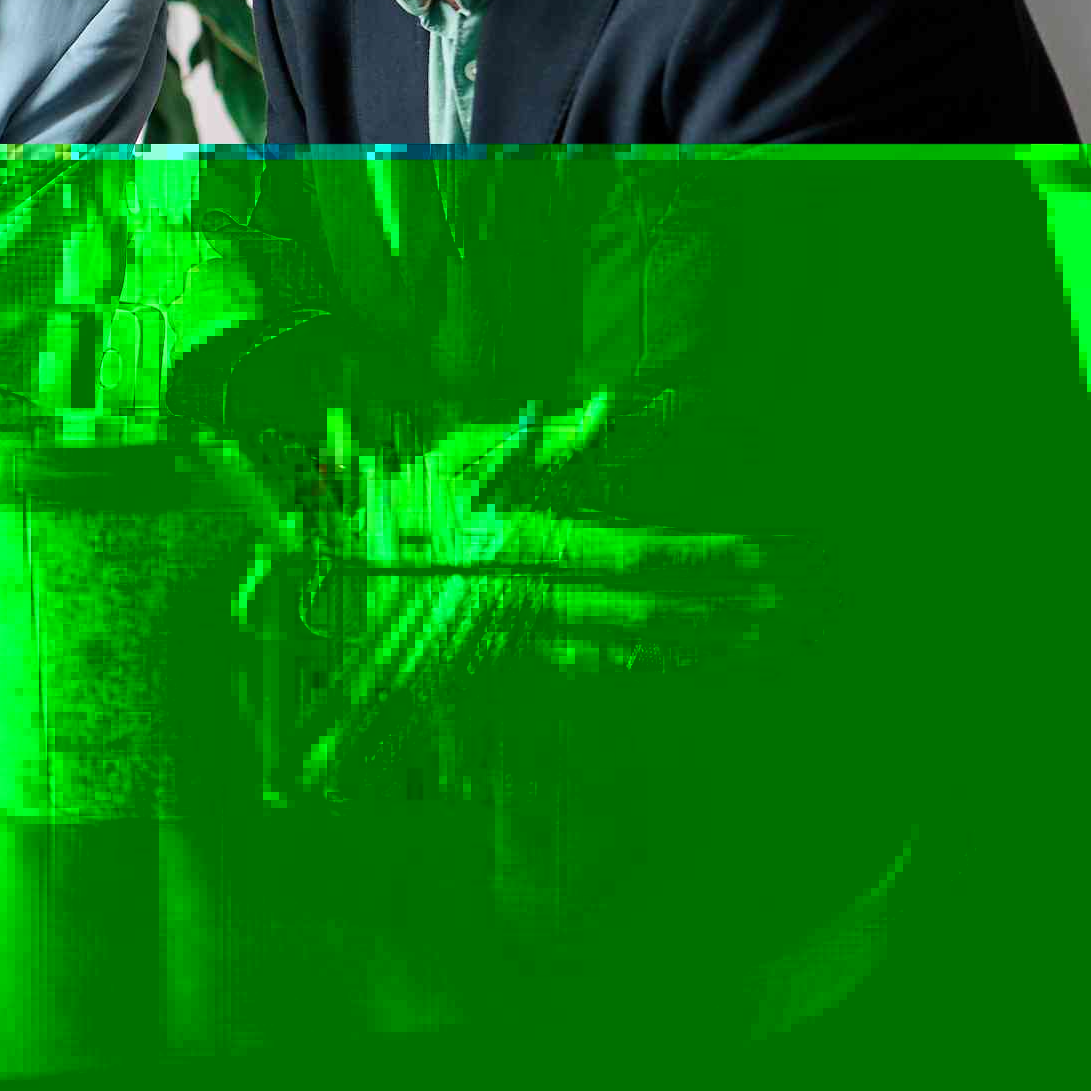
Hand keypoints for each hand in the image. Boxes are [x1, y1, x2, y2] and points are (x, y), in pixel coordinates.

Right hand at [288, 392, 778, 792]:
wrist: (313, 580)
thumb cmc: (393, 503)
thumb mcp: (461, 458)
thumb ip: (545, 443)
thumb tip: (613, 407)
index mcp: (511, 541)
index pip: (627, 556)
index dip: (699, 561)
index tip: (755, 558)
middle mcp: (514, 603)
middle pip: (636, 618)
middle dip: (715, 617)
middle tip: (777, 612)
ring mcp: (503, 650)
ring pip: (617, 659)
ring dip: (689, 656)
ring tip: (748, 648)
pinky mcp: (492, 680)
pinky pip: (579, 683)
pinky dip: (637, 680)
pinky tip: (678, 672)